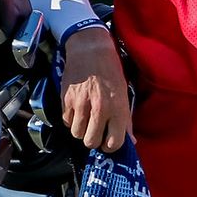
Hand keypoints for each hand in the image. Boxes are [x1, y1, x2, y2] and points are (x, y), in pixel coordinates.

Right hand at [61, 25, 132, 151]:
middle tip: (95, 130)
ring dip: (81, 129)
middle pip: (91, 142)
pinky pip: (66, 121)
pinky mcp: (66, 100)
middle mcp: (100, 108)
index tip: (108, 140)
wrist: (90, 50)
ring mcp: (81, 105)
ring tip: (86, 118)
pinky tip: (77, 108)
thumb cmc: (111, 72)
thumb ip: (126, 120)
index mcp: (118, 108)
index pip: (114, 143)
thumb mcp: (124, 94)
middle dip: (93, 140)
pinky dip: (70, 119)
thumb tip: (131, 140)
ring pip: (76, 134)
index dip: (110, 145)